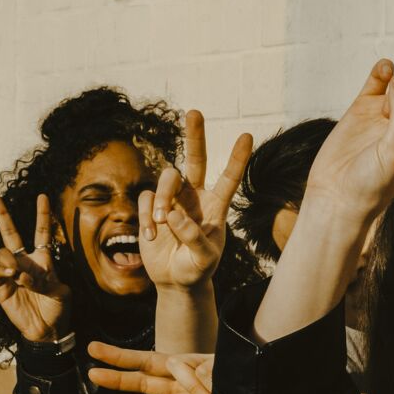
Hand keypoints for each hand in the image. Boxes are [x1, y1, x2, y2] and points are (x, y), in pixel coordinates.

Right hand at [0, 193, 70, 342]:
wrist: (48, 330)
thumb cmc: (58, 309)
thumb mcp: (62, 292)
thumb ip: (47, 279)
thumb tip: (23, 273)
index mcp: (43, 260)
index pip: (42, 233)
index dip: (43, 215)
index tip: (43, 196)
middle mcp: (24, 262)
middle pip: (11, 234)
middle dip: (2, 215)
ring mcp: (10, 273)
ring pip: (2, 253)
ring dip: (11, 260)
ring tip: (20, 276)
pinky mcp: (0, 286)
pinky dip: (2, 271)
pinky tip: (10, 276)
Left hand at [87, 342, 212, 393]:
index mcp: (180, 391)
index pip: (145, 382)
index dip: (120, 378)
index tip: (93, 374)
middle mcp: (187, 374)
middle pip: (149, 362)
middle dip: (118, 357)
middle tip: (90, 348)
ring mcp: (203, 365)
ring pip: (179, 368)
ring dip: (195, 388)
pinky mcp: (220, 360)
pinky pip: (204, 372)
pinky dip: (211, 388)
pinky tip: (221, 392)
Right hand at [139, 111, 250, 292]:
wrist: (176, 281)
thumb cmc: (197, 270)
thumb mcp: (204, 260)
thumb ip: (194, 238)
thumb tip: (173, 213)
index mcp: (216, 207)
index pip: (229, 179)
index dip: (237, 158)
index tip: (247, 135)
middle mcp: (195, 197)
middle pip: (195, 160)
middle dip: (195, 136)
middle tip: (195, 112)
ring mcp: (173, 200)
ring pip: (166, 178)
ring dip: (162, 198)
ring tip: (162, 223)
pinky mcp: (152, 207)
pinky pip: (146, 199)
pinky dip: (148, 217)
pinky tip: (152, 237)